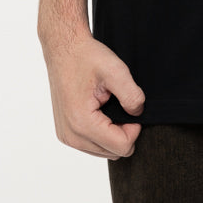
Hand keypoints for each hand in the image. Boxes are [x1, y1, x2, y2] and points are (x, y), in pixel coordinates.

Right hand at [41, 31, 145, 159]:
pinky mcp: (65, 134)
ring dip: (112, 133)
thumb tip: (138, 114)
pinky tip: (100, 111)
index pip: (122, 147)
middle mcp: (71, 135)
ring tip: (108, 105)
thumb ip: (131, 95)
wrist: (64, 49)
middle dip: (123, 131)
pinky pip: (93, 146)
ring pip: (104, 152)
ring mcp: (66, 136)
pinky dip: (102, 133)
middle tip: (119, 104)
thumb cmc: (86, 57)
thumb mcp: (115, 70)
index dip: (134, 128)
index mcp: (82, 122)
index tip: (130, 106)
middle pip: (113, 153)